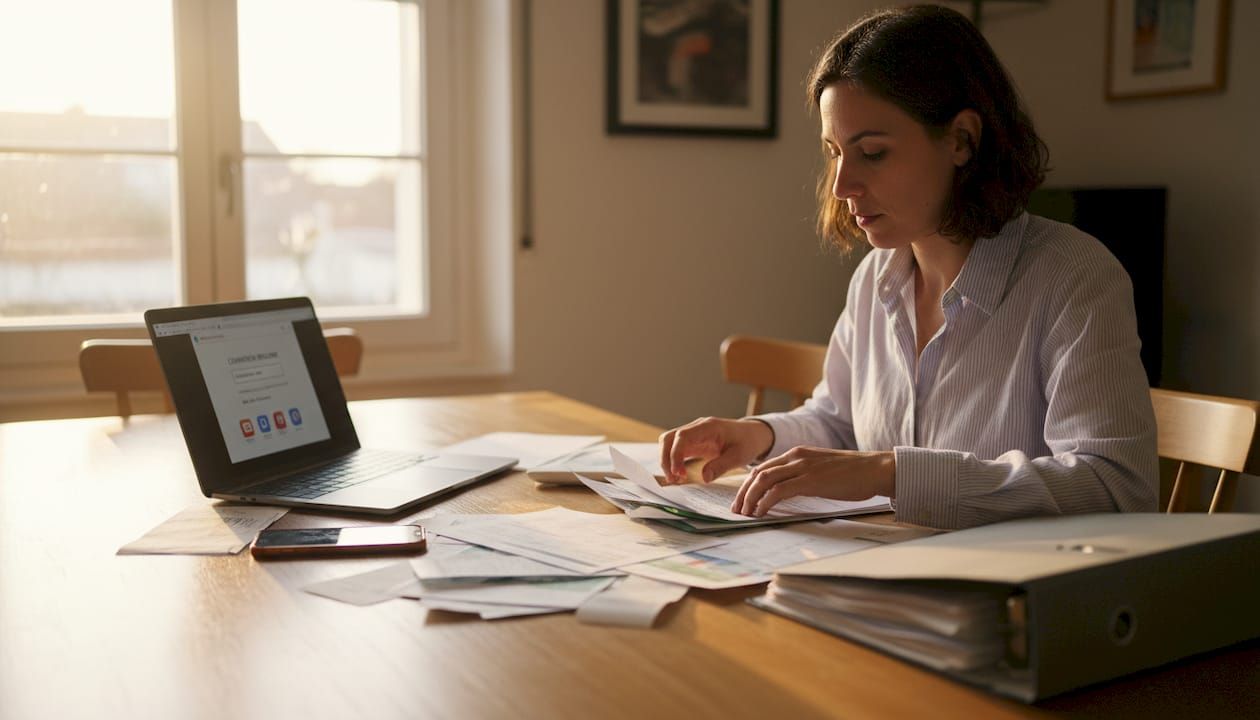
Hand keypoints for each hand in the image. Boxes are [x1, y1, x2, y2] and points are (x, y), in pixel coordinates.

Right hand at [658, 417, 774, 484]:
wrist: (752, 434)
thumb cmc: (747, 442)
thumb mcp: (739, 456)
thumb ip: (721, 466)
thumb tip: (704, 478)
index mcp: (708, 427)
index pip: (681, 437)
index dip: (675, 455)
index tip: (679, 474)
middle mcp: (696, 427)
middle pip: (668, 438)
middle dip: (666, 459)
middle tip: (673, 479)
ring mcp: (693, 434)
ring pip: (668, 443)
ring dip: (667, 460)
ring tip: (675, 479)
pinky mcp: (693, 441)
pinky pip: (675, 448)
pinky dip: (672, 461)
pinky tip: (678, 475)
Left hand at [732, 447, 894, 516]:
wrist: (874, 469)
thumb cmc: (852, 473)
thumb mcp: (821, 469)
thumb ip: (803, 476)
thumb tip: (787, 492)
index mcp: (797, 453)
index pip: (763, 467)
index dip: (748, 484)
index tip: (742, 500)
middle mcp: (795, 457)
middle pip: (757, 473)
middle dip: (743, 492)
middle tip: (736, 510)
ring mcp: (802, 467)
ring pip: (763, 480)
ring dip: (750, 498)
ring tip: (744, 514)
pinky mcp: (810, 480)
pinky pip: (778, 491)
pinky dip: (765, 502)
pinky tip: (761, 513)